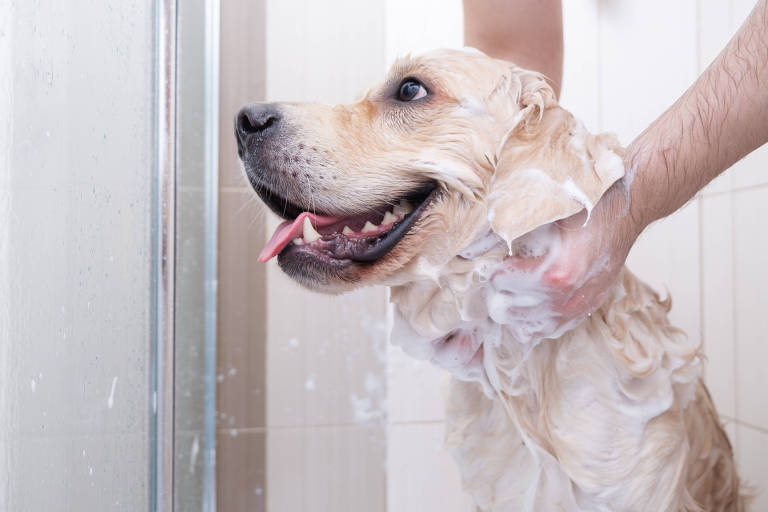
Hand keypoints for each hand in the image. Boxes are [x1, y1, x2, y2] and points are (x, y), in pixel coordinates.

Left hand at [489, 181, 640, 340]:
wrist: (625, 208)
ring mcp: (579, 308)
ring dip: (516, 308)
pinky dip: (536, 319)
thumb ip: (509, 230)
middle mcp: (567, 298)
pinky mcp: (587, 309)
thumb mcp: (541, 212)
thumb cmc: (584, 206)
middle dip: (502, 290)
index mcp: (555, 273)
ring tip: (516, 288)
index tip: (502, 258)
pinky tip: (533, 302)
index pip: (500, 282)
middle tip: (506, 273)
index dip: (496, 267)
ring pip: (528, 327)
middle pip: (509, 309)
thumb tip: (476, 246)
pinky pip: (550, 330)